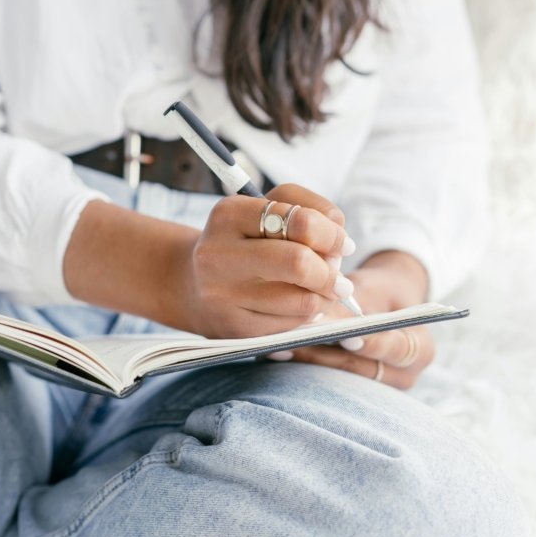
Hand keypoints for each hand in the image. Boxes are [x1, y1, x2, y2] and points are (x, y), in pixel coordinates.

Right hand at [175, 184, 357, 337]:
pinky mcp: (234, 328)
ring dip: (324, 297)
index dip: (333, 235)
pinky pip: (292, 326)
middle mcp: (218, 254)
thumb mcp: (267, 209)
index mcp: (228, 214)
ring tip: (319, 289)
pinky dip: (306, 316)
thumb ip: (310, 210)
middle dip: (331, 272)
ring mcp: (222, 295)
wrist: (193, 284)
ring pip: (302, 301)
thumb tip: (343, 245)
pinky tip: (295, 305)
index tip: (342, 244)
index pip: (300, 221)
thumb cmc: (244, 241)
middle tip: (339, 277)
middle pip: (299, 263)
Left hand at [286, 251, 432, 389]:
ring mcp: (379, 386)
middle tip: (297, 341)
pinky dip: (307, 366)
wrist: (385, 301)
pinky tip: (281, 353)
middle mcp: (405, 375)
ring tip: (282, 347)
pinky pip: (330, 381)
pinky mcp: (356, 390)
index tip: (346, 336)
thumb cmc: (379, 290)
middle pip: (363, 369)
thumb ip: (352, 305)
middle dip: (327, 355)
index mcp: (420, 348)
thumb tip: (322, 320)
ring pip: (342, 379)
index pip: (396, 349)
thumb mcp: (371, 288)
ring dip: (310, 363)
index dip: (371, 343)